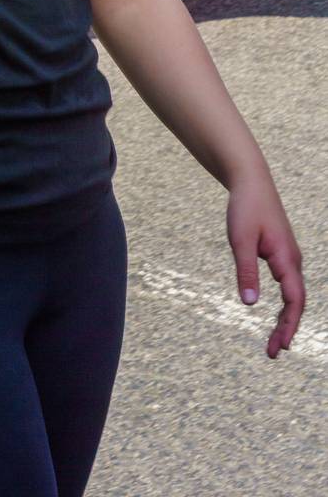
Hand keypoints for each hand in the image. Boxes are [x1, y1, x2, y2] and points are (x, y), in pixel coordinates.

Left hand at [226, 169, 304, 357]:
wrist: (251, 182)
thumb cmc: (245, 208)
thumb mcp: (240, 241)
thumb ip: (246, 272)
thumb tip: (249, 305)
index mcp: (285, 258)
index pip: (294, 299)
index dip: (289, 324)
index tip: (282, 346)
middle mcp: (292, 260)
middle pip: (296, 302)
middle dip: (286, 329)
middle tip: (273, 353)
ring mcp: (288, 258)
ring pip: (293, 296)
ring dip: (285, 320)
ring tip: (274, 343)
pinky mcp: (281, 255)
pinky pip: (288, 287)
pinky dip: (284, 305)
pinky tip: (277, 316)